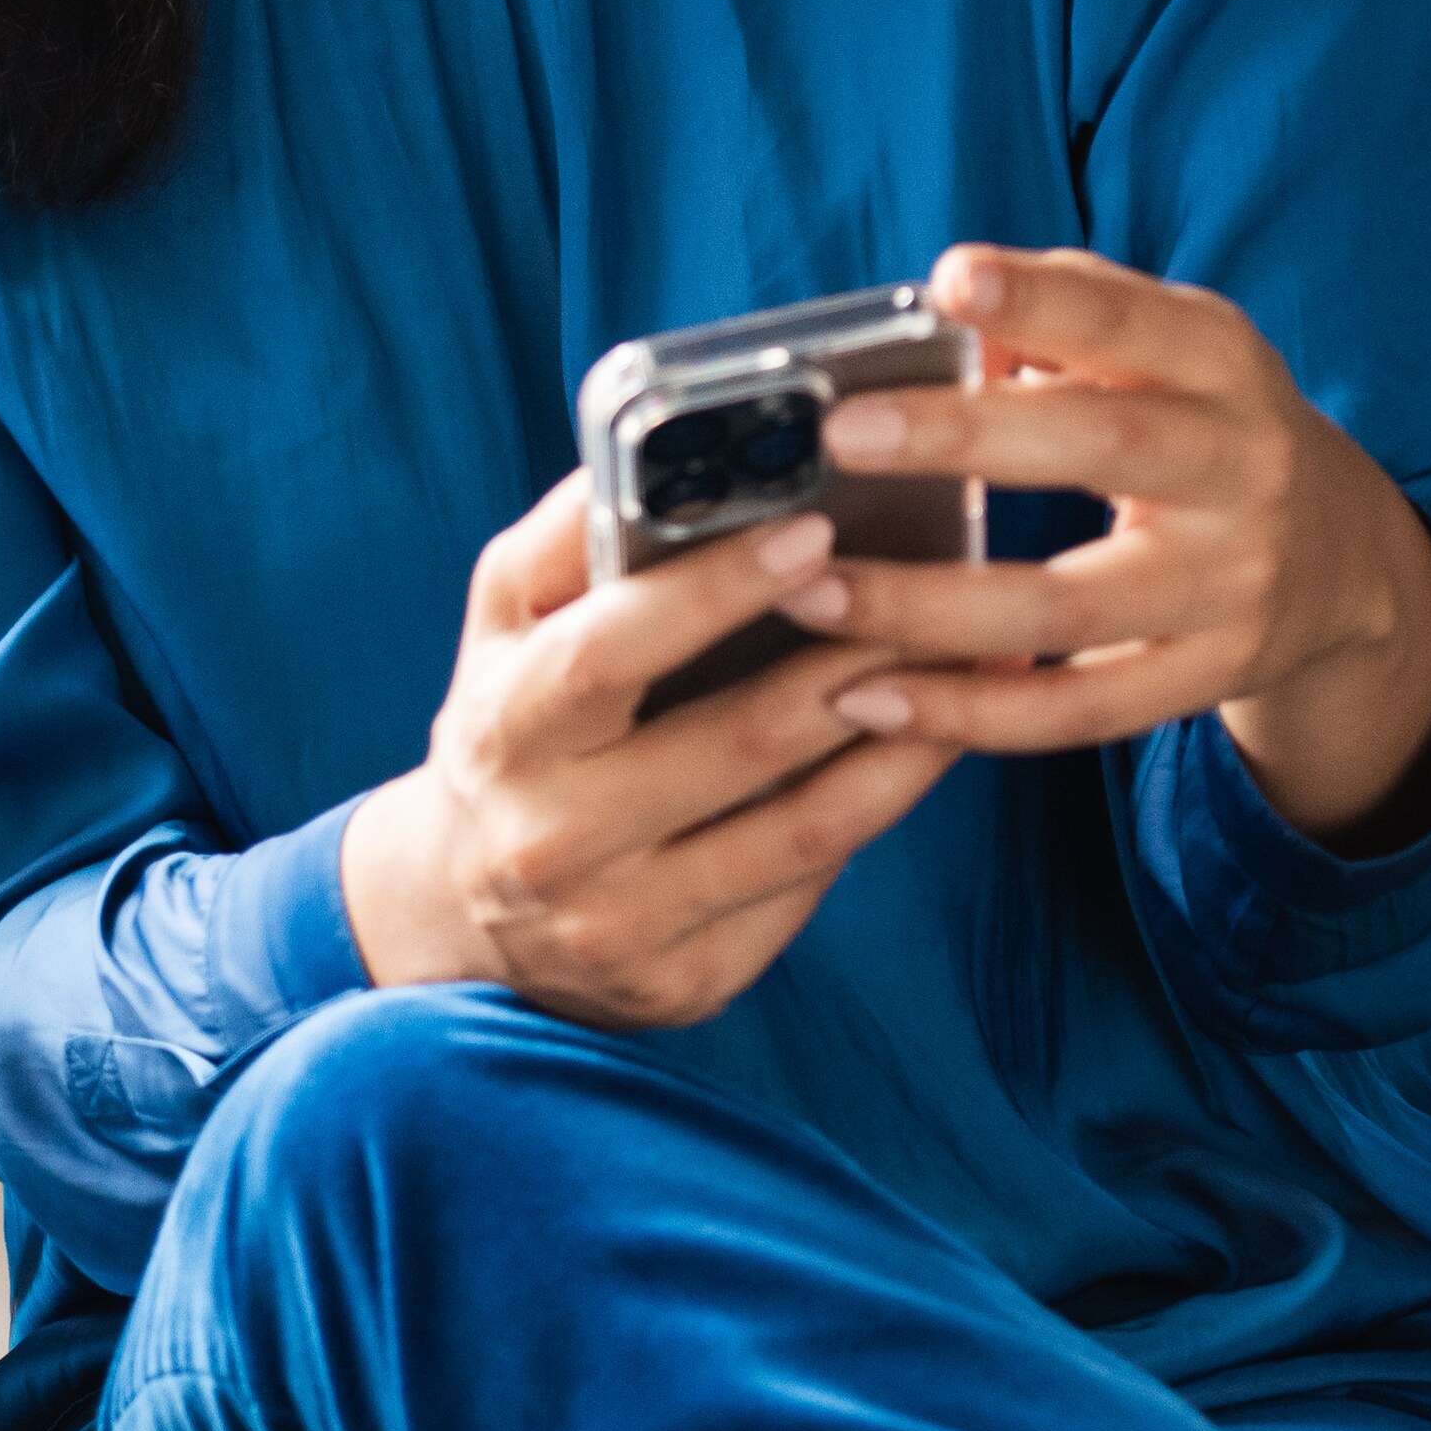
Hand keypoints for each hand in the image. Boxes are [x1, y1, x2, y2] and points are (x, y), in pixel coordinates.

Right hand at [340, 469, 959, 1026]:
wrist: (459, 908)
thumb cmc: (510, 725)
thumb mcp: (504, 627)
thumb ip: (567, 539)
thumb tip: (662, 448)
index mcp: (504, 726)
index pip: (609, 653)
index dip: (714, 591)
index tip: (812, 528)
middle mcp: (553, 837)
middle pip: (732, 743)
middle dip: (851, 659)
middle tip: (942, 592)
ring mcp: (622, 922)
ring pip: (799, 826)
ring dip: (903, 737)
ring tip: (972, 662)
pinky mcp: (684, 982)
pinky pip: (807, 886)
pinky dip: (880, 807)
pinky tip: (932, 746)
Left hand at [808, 245, 1430, 848]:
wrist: (1345, 557)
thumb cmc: (1197, 421)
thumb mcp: (1161, 349)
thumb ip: (1057, 318)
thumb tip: (933, 314)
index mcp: (1218, 363)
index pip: (1128, 320)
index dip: (1043, 299)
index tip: (951, 281)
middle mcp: (1241, 468)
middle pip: (1106, 448)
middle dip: (967, 439)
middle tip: (841, 432)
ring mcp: (1232, 584)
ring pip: (1070, 607)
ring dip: (928, 606)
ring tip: (810, 590)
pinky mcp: (1208, 676)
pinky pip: (1077, 712)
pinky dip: (969, 712)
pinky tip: (866, 697)